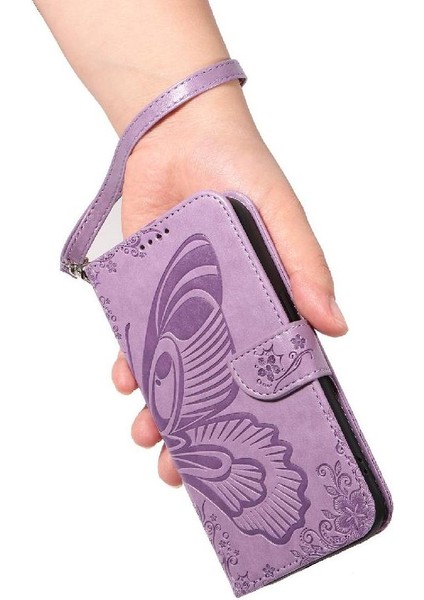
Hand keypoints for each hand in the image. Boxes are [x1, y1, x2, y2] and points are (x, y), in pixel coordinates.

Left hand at [111, 81, 347, 486]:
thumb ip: (305, 266)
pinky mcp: (148, 289)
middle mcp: (226, 310)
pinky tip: (124, 379)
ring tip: (147, 436)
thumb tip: (336, 326)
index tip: (251, 452)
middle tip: (180, 470)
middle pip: (214, 381)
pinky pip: (137, 334)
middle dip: (198, 427)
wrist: (177, 132)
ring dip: (159, 405)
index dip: (260, 413)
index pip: (266, 368)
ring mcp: (185, 304)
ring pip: (173, 368)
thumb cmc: (241, 167)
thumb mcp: (281, 214)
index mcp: (266, 299)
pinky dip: (129, 360)